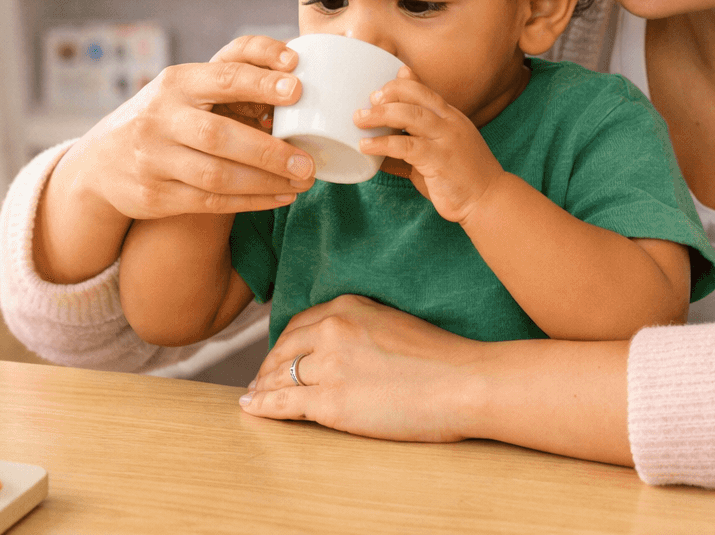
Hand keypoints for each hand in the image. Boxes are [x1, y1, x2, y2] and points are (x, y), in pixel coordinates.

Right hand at [35, 35, 318, 283]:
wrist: (103, 162)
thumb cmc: (168, 115)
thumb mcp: (188, 87)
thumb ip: (234, 76)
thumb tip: (296, 67)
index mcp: (176, 83)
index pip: (222, 78)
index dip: (259, 82)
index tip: (297, 89)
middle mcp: (160, 119)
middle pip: (219, 136)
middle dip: (269, 151)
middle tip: (309, 162)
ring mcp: (153, 159)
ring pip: (216, 175)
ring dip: (265, 182)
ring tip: (303, 182)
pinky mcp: (155, 195)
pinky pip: (210, 201)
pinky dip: (251, 201)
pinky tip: (281, 197)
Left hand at [238, 294, 479, 441]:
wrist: (463, 383)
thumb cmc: (441, 358)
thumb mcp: (394, 322)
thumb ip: (362, 326)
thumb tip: (338, 344)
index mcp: (348, 307)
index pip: (300, 324)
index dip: (285, 344)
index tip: (280, 356)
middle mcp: (332, 330)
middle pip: (284, 349)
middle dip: (269, 366)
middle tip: (261, 379)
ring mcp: (328, 367)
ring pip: (278, 376)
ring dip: (263, 387)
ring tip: (255, 395)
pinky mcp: (330, 403)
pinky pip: (283, 403)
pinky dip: (262, 406)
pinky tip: (251, 408)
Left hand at [354, 68, 506, 223]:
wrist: (488, 200)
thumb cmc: (460, 178)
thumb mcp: (436, 155)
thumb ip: (411, 147)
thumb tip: (379, 152)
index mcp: (451, 118)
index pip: (425, 91)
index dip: (401, 85)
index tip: (380, 89)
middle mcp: (450, 124)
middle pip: (417, 97)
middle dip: (389, 94)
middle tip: (368, 101)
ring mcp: (446, 141)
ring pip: (411, 115)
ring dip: (381, 115)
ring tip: (359, 119)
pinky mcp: (439, 161)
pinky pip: (406, 146)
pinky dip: (383, 144)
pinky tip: (366, 147)